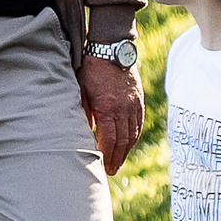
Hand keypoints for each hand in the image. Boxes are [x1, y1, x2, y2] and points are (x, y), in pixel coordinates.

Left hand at [79, 55, 144, 174]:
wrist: (112, 49)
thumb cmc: (91, 69)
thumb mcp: (81, 90)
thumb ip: (83, 111)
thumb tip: (83, 131)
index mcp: (107, 108)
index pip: (109, 139)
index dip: (107, 155)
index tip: (102, 166)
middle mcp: (124, 109)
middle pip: (122, 141)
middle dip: (116, 159)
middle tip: (110, 171)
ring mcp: (134, 105)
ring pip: (132, 135)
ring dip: (126, 151)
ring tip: (118, 163)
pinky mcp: (139, 101)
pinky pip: (138, 124)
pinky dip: (133, 138)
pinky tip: (128, 145)